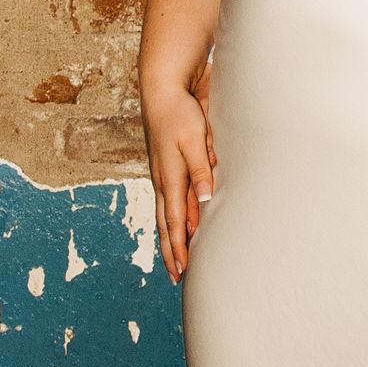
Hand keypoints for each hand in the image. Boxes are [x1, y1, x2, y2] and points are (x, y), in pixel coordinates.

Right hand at [140, 80, 214, 282]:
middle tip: (176, 277)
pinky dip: (171, 218)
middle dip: (171, 251)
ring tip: (173, 258)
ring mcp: (163, 173)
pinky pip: (168, 199)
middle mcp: (163, 180)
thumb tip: (204, 200)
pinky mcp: (166, 164)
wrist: (164, 89)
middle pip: (166, 224)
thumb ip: (200, 169)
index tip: (183, 271)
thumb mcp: (195, 140)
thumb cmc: (181, 113)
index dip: (179, 247)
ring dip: (169, 238)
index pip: (175, 221)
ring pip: (165, 214)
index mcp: (169, 177)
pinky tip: (176, 222)